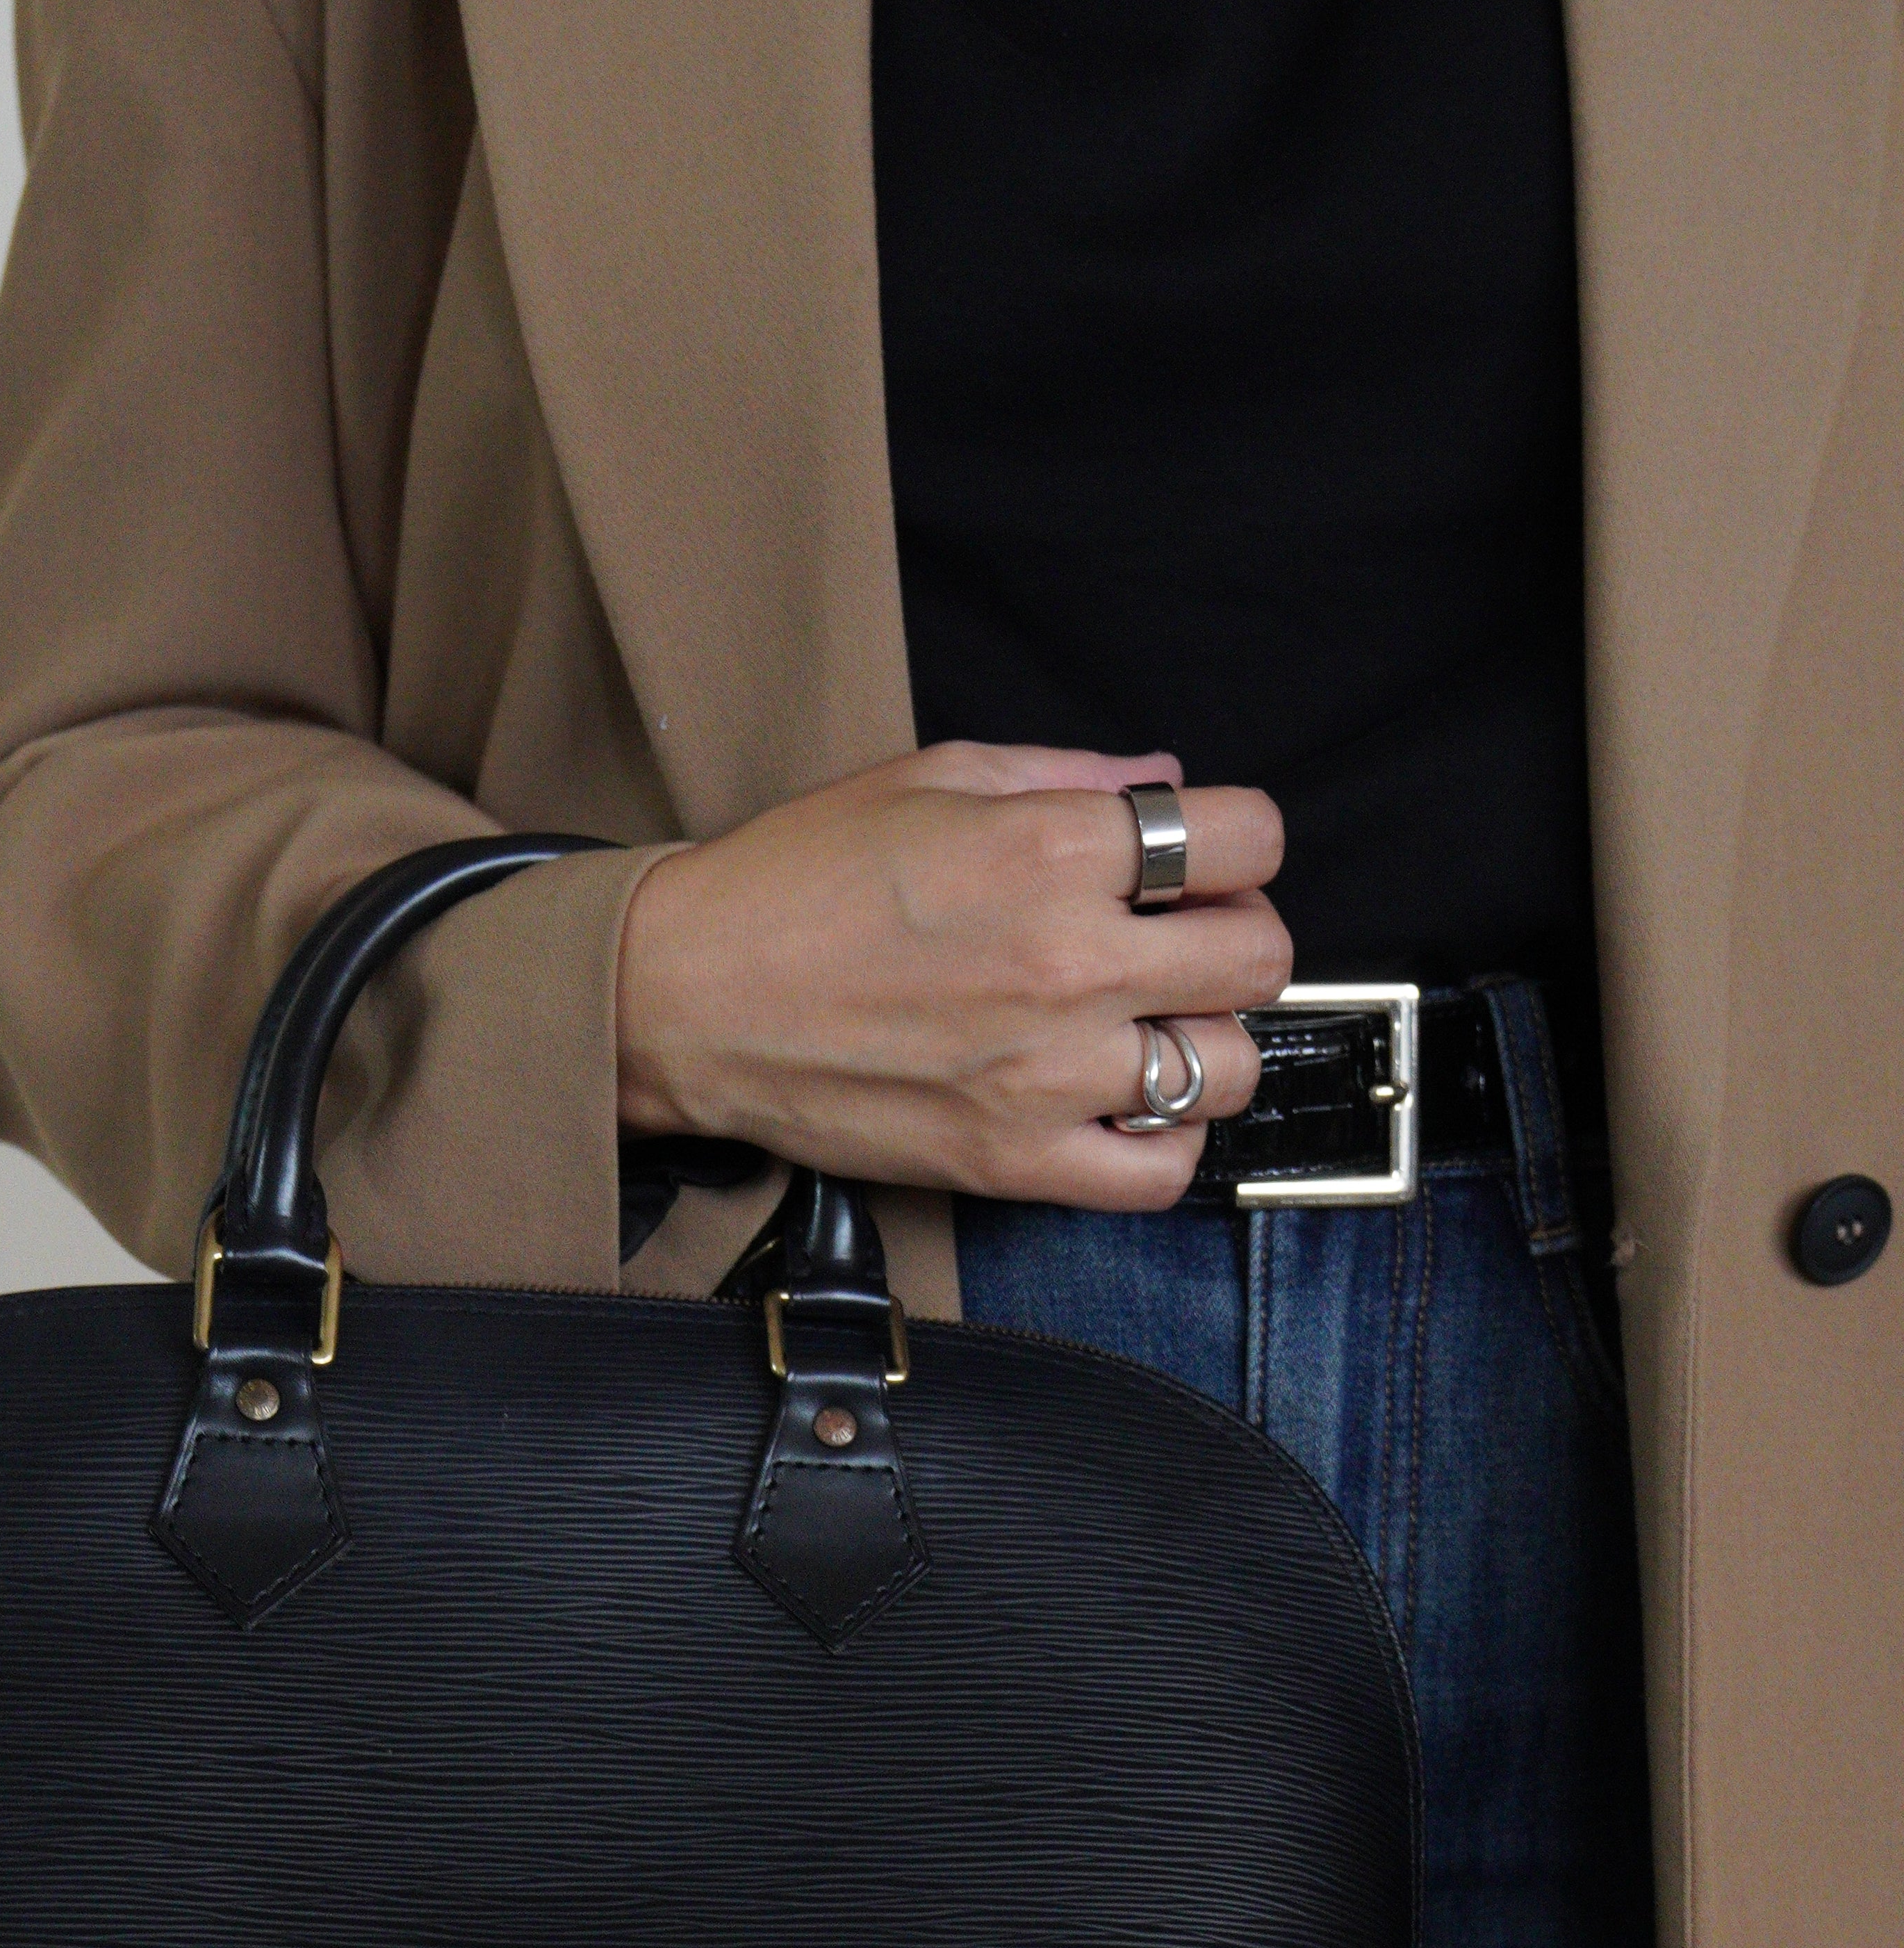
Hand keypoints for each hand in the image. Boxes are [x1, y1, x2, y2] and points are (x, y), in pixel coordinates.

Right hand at [614, 740, 1289, 1209]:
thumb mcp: (930, 777)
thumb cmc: (794, 882)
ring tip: (1143, 1027)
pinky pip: (1161, 1174)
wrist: (686, 998)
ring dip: (1204, 1043)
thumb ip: (1066, 774)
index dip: (1235, 843)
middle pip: (1261, 958)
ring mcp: (1047, 1073)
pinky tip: (1121, 1104)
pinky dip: (1163, 1143)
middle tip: (1176, 941)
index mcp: (1051, 848)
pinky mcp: (1013, 1161)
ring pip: (1228, 1070)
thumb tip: (1164, 777)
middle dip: (1232, 938)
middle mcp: (1067, 961)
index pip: (1250, 837)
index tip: (1195, 861)